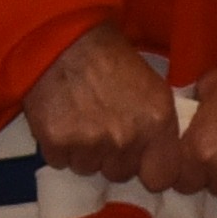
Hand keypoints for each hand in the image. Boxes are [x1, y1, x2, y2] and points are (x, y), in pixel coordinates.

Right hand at [15, 24, 167, 181]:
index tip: (140, 158)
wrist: (64, 39)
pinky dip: (59, 146)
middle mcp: (126, 139)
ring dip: (84, 152)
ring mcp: (89, 144)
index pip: (161, 178)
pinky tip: (61, 118)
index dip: (149, 169)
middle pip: (119, 173)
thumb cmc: (112, 59)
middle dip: (112, 157)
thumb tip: (159, 158)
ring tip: (79, 118)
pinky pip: (60, 160)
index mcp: (157, 124)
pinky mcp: (56, 143)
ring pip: (88, 168)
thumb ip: (160, 128)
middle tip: (102, 125)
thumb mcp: (154, 88)